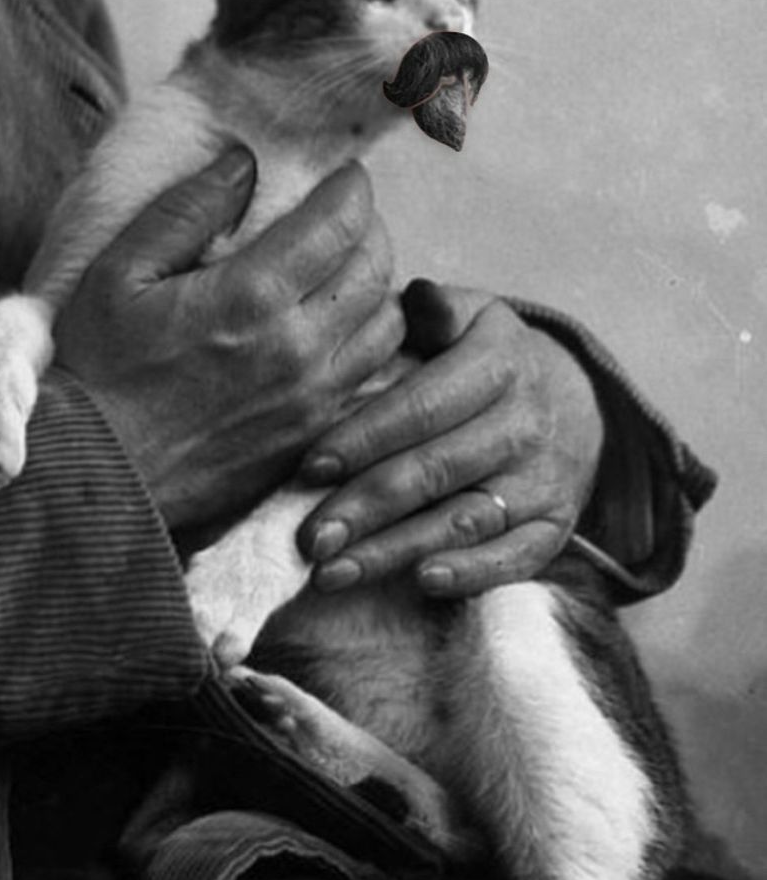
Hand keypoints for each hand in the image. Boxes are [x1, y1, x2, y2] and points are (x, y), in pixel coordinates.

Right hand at [56, 150, 405, 533]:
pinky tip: (334, 332)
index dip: (352, 187)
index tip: (342, 175)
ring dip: (374, 288)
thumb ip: (186, 211)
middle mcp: (298, 348)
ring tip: (341, 272)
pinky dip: (368, 345)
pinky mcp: (311, 438)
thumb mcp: (119, 272)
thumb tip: (243, 163)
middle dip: (368, 230)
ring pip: (387, 326)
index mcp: (251, 296)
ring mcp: (312, 400)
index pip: (341, 222)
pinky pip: (372, 380)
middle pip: (376, 268)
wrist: (91, 478)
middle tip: (341, 218)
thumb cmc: (94, 370)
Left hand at [295, 279, 603, 597]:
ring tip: (335, 574)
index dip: (364, 437)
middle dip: (366, 507)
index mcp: (497, 362)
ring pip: (464, 520)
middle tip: (310, 538)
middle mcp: (525, 422)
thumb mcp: (467, 314)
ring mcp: (544, 478)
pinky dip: (472, 574)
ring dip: (397, 551)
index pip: (421, 406)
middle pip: (435, 470)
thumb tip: (417, 298)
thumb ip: (433, 307)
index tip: (309, 468)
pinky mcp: (556, 524)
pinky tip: (421, 582)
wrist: (569, 397)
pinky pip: (516, 557)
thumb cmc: (482, 354)